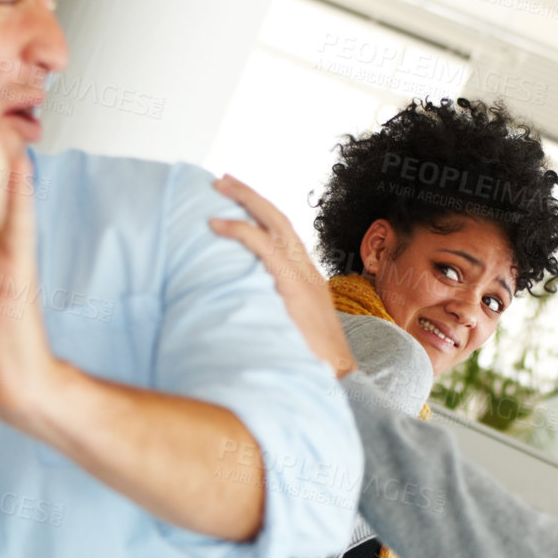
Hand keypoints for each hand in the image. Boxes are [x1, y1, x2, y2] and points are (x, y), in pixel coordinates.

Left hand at [209, 175, 355, 377]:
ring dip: (244, 200)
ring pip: (273, 223)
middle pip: (279, 219)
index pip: (284, 235)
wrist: (340, 377)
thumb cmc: (314, 361)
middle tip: (223, 180)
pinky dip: (239, 231)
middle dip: (250, 195)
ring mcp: (302, 275)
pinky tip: (216, 225)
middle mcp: (307, 270)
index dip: (262, 215)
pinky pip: (263, 246)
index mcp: (307, 278)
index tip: (238, 203)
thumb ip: (275, 314)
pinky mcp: (293, 284)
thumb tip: (246, 315)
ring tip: (217, 187)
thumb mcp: (294, 328)